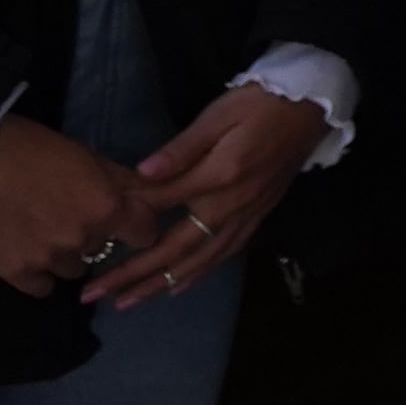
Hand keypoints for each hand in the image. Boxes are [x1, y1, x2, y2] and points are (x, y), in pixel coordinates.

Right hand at [0, 116, 156, 297]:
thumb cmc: (36, 148)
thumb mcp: (90, 157)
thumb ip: (125, 182)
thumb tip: (158, 196)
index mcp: (107, 208)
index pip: (144, 234)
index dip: (137, 227)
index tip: (126, 223)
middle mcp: (82, 239)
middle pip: (103, 248)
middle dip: (93, 234)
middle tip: (69, 214)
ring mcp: (49, 259)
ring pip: (73, 268)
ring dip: (65, 255)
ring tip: (43, 229)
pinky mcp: (16, 273)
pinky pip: (43, 287)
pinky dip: (40, 273)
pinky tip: (28, 250)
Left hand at [107, 83, 329, 306]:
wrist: (311, 106)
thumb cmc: (261, 103)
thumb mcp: (218, 115)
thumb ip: (182, 148)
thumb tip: (141, 175)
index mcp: (219, 177)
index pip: (163, 205)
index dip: (128, 221)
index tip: (93, 237)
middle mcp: (232, 205)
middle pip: (177, 248)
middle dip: (135, 274)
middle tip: (97, 294)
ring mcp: (247, 215)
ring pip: (200, 260)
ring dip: (161, 283)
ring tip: (128, 302)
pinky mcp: (258, 217)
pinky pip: (225, 254)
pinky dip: (199, 274)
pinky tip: (178, 286)